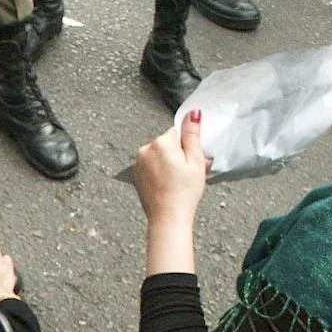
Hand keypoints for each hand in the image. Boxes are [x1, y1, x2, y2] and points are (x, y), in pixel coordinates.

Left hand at [134, 108, 207, 226]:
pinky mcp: (136, 175)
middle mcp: (145, 150)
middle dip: (178, 155)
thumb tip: (193, 113)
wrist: (168, 217)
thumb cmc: (183, 192)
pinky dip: (160, 173)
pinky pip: (152, 167)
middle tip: (187, 173)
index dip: (188, 147)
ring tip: (178, 181)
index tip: (191, 161)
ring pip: (159, 156)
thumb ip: (193, 134)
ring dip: (169, 164)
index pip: (177, 133)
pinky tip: (168, 185)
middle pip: (167, 144)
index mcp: (160, 143)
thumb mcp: (195, 160)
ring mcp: (138, 163)